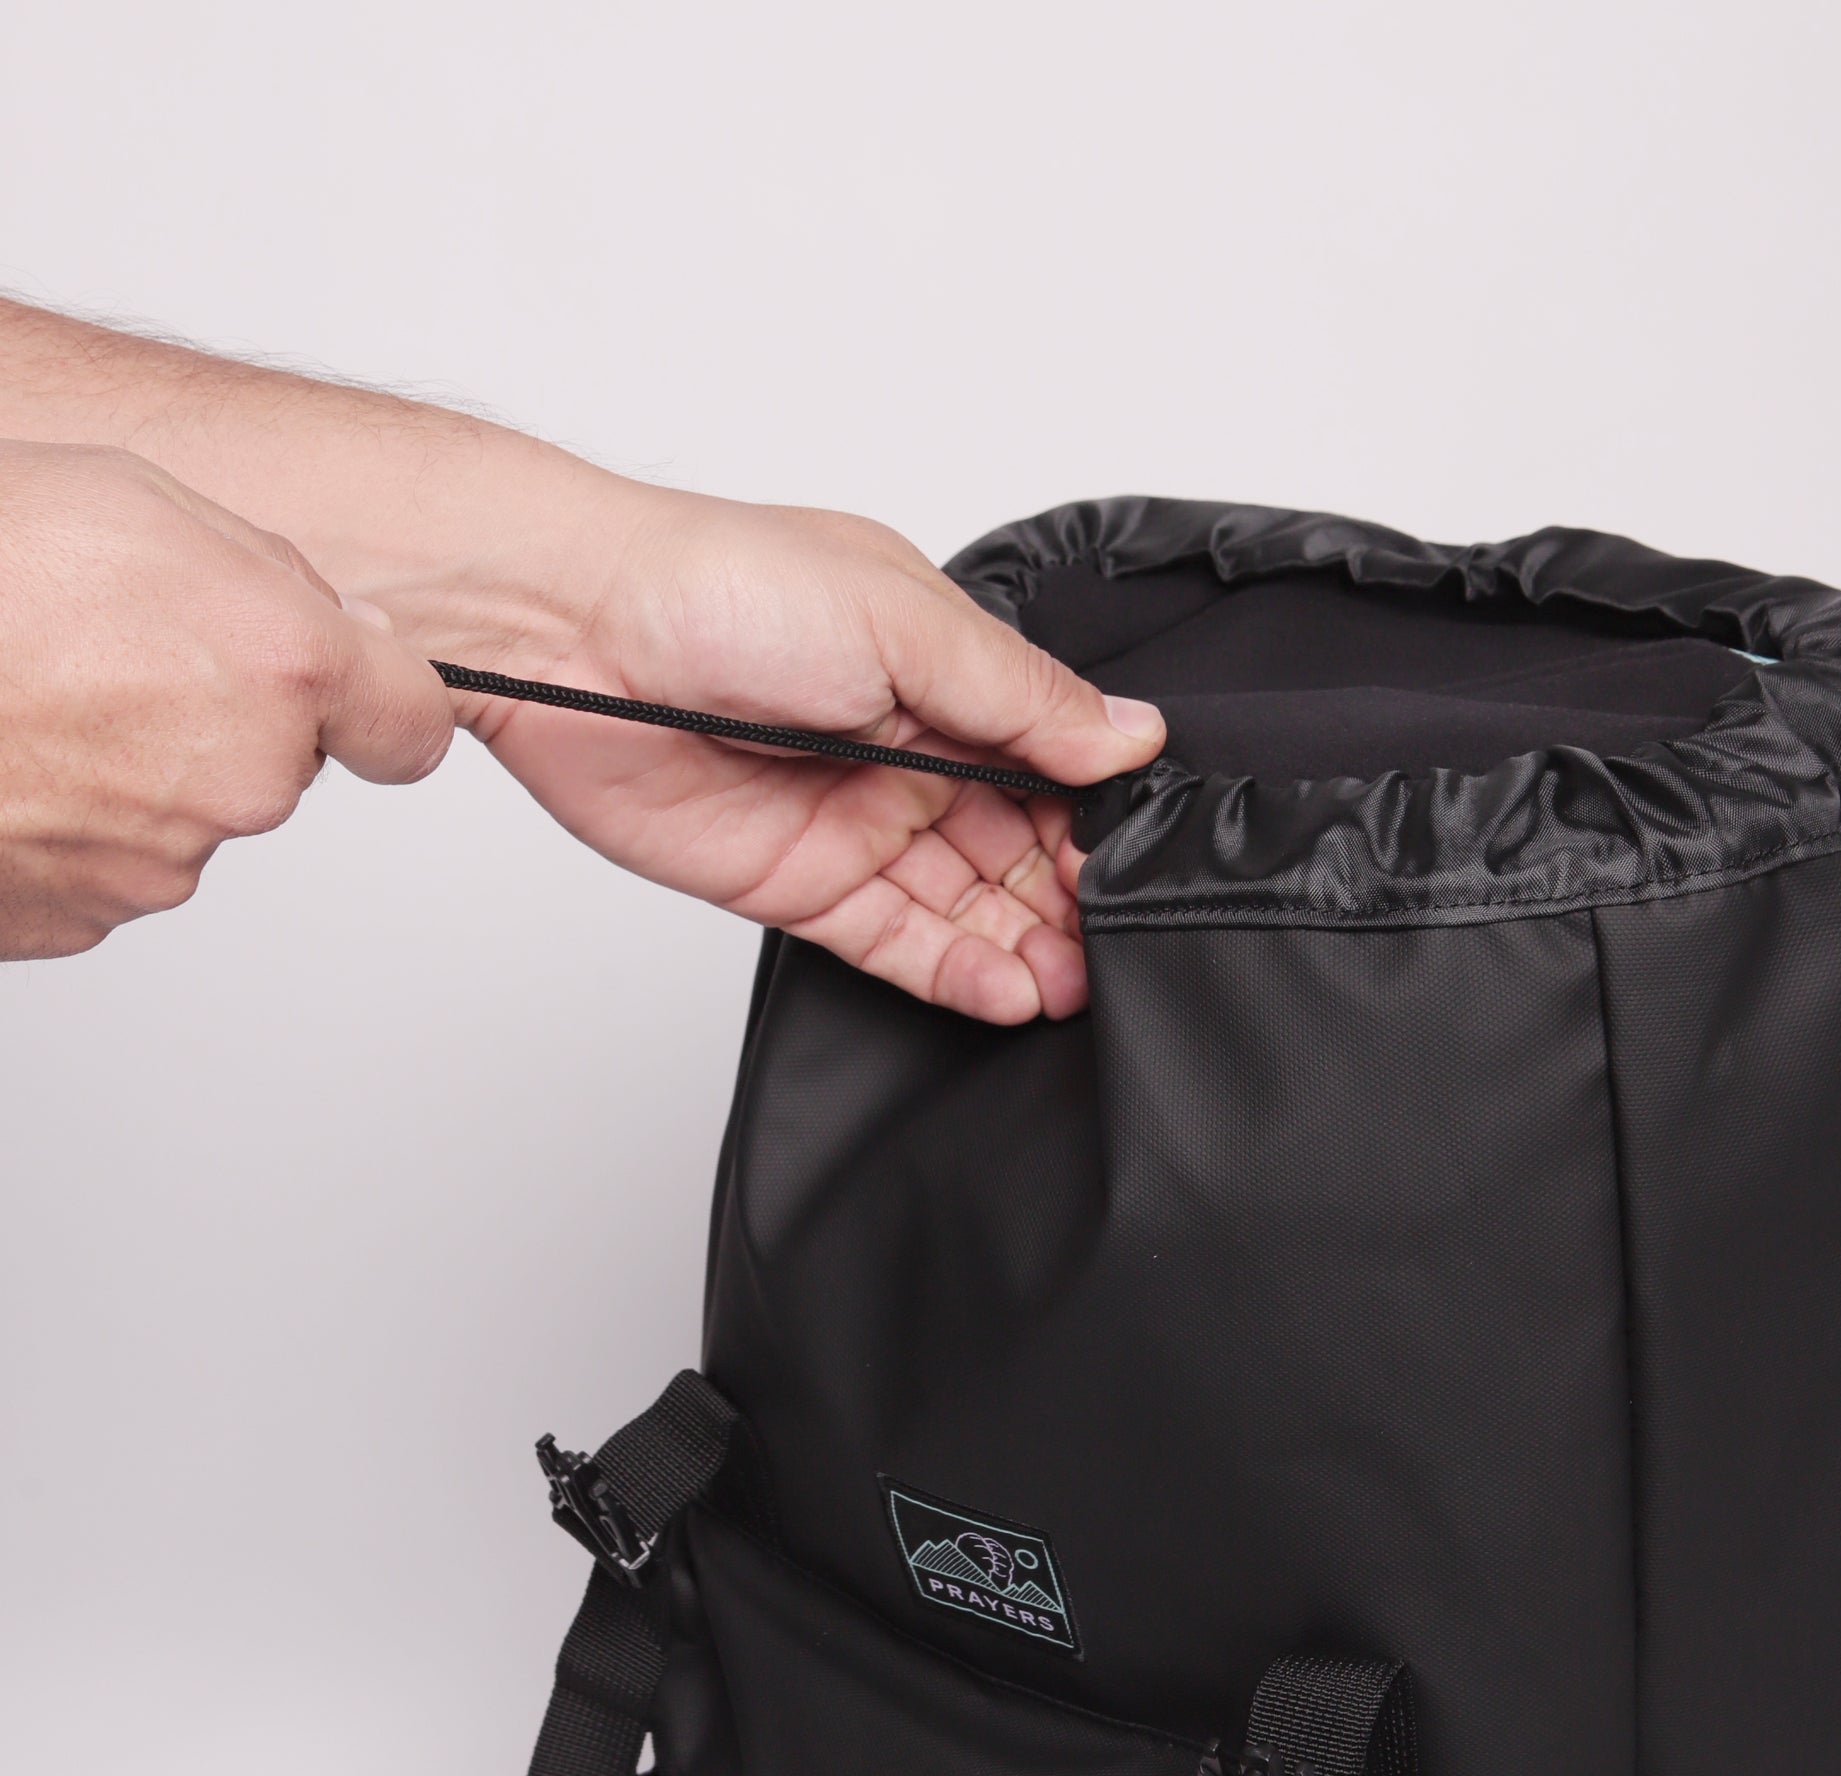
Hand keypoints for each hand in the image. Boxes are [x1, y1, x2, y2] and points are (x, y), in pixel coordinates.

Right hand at [0, 441, 453, 957]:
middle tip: (113, 650)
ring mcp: (160, 861)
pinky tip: (9, 753)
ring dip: (134, 765)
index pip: (408, 724)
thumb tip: (336, 622)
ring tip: (34, 692)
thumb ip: (264, 575)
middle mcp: (240, 782)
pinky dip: (67, 817)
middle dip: (223, 714)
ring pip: (186, 814)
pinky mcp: (82, 913)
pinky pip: (105, 862)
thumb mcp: (135, 500)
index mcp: (279, 670)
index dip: (379, 701)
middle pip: (280, 764)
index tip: (356, 691)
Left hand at [444, 490, 1163, 1023]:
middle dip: (1071, 897)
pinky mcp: (799, 886)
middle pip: (1017, 842)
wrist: (569, 636)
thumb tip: (1131, 734)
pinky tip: (1008, 993)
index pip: (1051, 758)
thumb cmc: (720, 589)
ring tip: (1073, 985)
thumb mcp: (906, 623)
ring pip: (965, 903)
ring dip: (1025, 946)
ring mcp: (853, 821)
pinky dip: (954, 972)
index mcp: (942, 671)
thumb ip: (1021, 698)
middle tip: (1117, 942)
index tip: (1142, 861)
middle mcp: (906, 748)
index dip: (1097, 815)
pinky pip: (895, 943)